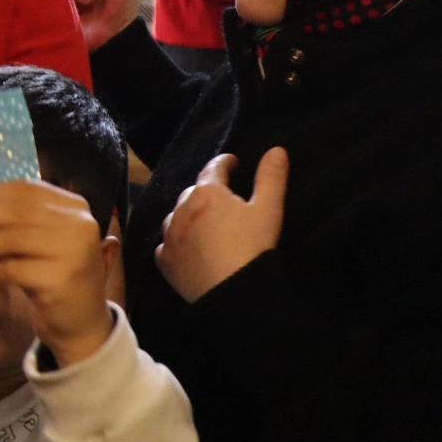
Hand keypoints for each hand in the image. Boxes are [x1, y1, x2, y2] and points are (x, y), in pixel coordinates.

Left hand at [0, 180, 114, 366]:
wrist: (82, 321)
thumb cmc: (53, 272)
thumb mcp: (39, 238)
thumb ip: (13, 218)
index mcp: (74, 205)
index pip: (23, 189)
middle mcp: (79, 223)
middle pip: (14, 211)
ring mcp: (73, 251)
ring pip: (11, 239)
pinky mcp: (61, 278)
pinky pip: (12, 269)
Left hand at [156, 148, 287, 302]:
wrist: (232, 292)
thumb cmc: (252, 246)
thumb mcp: (268, 210)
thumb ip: (270, 178)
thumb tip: (277, 150)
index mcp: (207, 193)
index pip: (214, 168)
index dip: (224, 163)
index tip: (232, 163)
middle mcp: (182, 209)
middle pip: (192, 192)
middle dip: (206, 191)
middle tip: (221, 198)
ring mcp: (170, 235)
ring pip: (176, 216)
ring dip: (188, 215)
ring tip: (202, 221)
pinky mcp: (164, 260)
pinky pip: (166, 244)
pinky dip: (176, 241)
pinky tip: (184, 246)